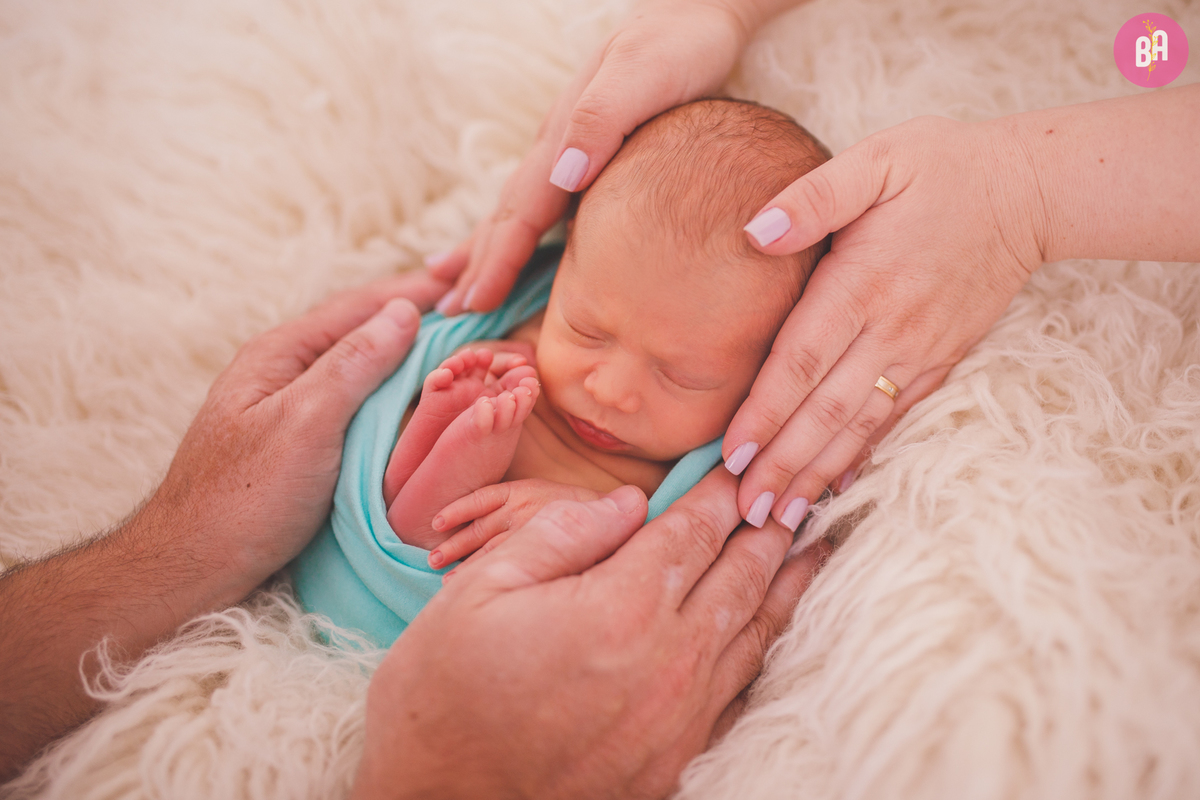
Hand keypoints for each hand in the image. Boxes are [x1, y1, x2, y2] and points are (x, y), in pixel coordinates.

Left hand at [146, 270, 448, 608]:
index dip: (413, 292)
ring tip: (454, 345)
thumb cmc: (246, 498)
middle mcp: (285, 373)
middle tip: (469, 308)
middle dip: (413, 317)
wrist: (194, 567)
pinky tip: (416, 401)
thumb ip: (353, 364)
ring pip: (360, 370)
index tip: (464, 281)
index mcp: (281, 354)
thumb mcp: (306, 423)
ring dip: (406, 354)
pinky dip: (393, 393)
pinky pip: (357, 406)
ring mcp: (291, 410)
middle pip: (359, 331)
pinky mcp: (301, 446)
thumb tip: (402, 312)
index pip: (359, 306)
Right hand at [353, 472, 830, 798]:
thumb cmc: (443, 692)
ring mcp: (679, 717)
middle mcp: (666, 661)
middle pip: (740, 575)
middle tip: (798, 491)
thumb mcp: (480, 589)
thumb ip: (562, 533)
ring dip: (788, 581)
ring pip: (754, 632)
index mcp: (619, 606)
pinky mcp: (675, 759)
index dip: (722, 492)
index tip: (742, 465)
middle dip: (770, 527)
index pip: (693, 531)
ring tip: (813, 545)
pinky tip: (777, 628)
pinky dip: (766, 647)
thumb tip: (629, 502)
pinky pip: (740, 692)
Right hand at [429, 0, 759, 314]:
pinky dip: (521, 232)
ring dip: (488, 251)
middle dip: (478, 266)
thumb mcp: (641, 75)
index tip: (474, 304)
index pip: (521, 212)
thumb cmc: (675, 46)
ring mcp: (567, 150)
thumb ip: (600, 121)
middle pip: (506, 216)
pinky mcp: (587, 151)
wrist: (693, 11)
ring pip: (518, 211)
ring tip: (458, 286)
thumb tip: (563, 178)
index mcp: (563, 138)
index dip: (497, 261)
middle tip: (451, 312)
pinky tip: (518, 246)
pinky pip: (544, 203)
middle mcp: (556, 147)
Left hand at [727, 115, 1041, 526]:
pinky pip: (895, 421)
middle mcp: (890, 329)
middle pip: (825, 411)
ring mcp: (919, 352)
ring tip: (780, 519)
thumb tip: (757, 230)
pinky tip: (834, 488)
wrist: (1026, 190)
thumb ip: (814, 196)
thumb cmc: (940, 167)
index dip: (765, 413)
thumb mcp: (875, 159)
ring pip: (859, 428)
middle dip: (782, 465)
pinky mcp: (941, 362)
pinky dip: (862, 459)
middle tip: (745, 512)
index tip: (732, 456)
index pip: (801, 361)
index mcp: (862, 282)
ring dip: (816, 476)